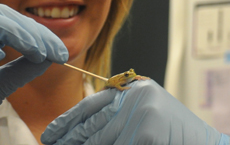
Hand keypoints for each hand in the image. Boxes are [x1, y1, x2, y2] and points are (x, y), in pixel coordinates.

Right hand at [0, 4, 68, 144]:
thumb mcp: (4, 84)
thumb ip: (24, 69)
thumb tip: (51, 57)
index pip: (17, 22)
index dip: (41, 33)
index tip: (61, 53)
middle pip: (3, 15)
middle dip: (32, 30)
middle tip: (52, 51)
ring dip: (12, 31)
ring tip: (33, 50)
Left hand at [41, 79, 229, 144]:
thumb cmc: (180, 139)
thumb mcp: (148, 118)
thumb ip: (119, 118)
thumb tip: (77, 135)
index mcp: (137, 89)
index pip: (93, 103)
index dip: (68, 120)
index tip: (50, 134)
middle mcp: (138, 97)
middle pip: (91, 124)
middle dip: (70, 140)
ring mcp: (143, 116)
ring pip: (99, 142)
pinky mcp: (147, 135)